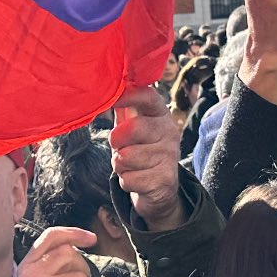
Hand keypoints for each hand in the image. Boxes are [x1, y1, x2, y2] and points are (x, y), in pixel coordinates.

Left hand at [110, 85, 184, 231]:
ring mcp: (170, 156)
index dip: (129, 95)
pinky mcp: (166, 179)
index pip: (148, 97)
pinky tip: (137, 179)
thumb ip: (124, 109)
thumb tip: (106, 88)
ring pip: (127, 157)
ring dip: (119, 164)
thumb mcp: (133, 128)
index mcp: (161, 115)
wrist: (159, 188)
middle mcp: (170, 132)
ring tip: (130, 165)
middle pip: (133, 127)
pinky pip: (129, 179)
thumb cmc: (140, 151)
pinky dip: (126, 181)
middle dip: (116, 141)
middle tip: (119, 147)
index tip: (113, 99)